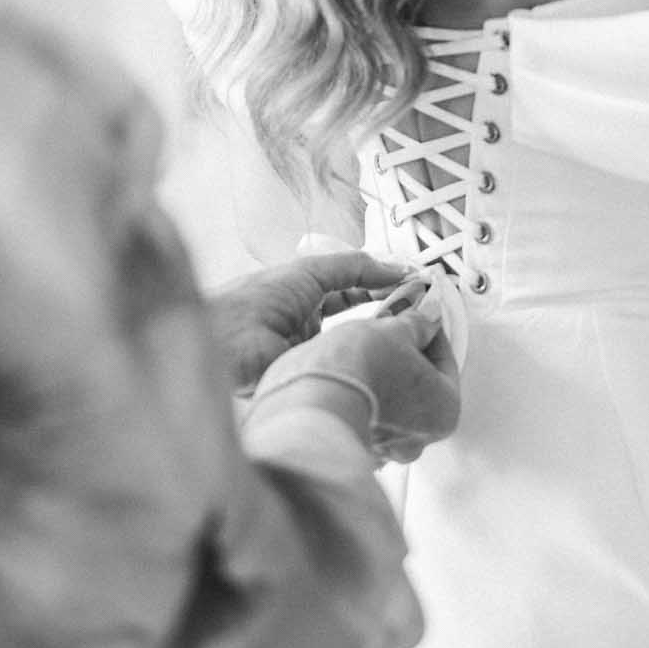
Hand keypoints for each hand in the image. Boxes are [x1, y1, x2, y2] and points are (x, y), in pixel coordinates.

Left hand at [207, 253, 411, 393]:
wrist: (226, 342)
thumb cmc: (255, 301)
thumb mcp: (310, 273)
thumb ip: (353, 267)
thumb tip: (394, 267)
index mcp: (303, 295)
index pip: (353, 289)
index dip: (382, 285)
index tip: (413, 284)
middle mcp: (309, 325)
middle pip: (360, 317)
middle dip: (390, 311)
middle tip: (423, 308)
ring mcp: (312, 353)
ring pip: (358, 344)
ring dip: (384, 338)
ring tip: (416, 332)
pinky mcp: (314, 380)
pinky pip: (349, 369)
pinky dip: (370, 362)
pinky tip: (392, 358)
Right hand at [251, 301, 460, 463]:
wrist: (308, 404)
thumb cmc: (357, 371)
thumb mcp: (393, 331)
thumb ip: (417, 323)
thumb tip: (430, 315)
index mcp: (444, 411)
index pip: (446, 360)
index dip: (429, 329)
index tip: (418, 314)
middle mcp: (419, 439)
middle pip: (419, 383)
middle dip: (405, 353)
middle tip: (390, 328)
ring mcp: (385, 448)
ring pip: (392, 399)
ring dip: (382, 373)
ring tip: (362, 347)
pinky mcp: (353, 447)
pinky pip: (365, 413)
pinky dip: (362, 393)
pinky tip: (349, 372)